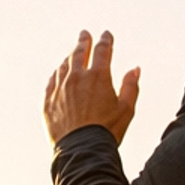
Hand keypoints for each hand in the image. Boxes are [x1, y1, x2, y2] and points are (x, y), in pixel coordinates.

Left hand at [43, 29, 139, 145]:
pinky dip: (57, 75)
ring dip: (69, 58)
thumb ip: (131, 87)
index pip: (102, 50)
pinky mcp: (48, 101)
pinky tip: (58, 75)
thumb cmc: (107, 131)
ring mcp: (60, 88)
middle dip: (83, 42)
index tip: (106, 35)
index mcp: (98, 76)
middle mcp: (76, 77)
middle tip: (85, 35)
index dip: (105, 40)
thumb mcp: (126, 109)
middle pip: (79, 52)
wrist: (82, 150)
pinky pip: (51, 82)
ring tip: (72, 55)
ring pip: (64, 66)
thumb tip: (135, 70)